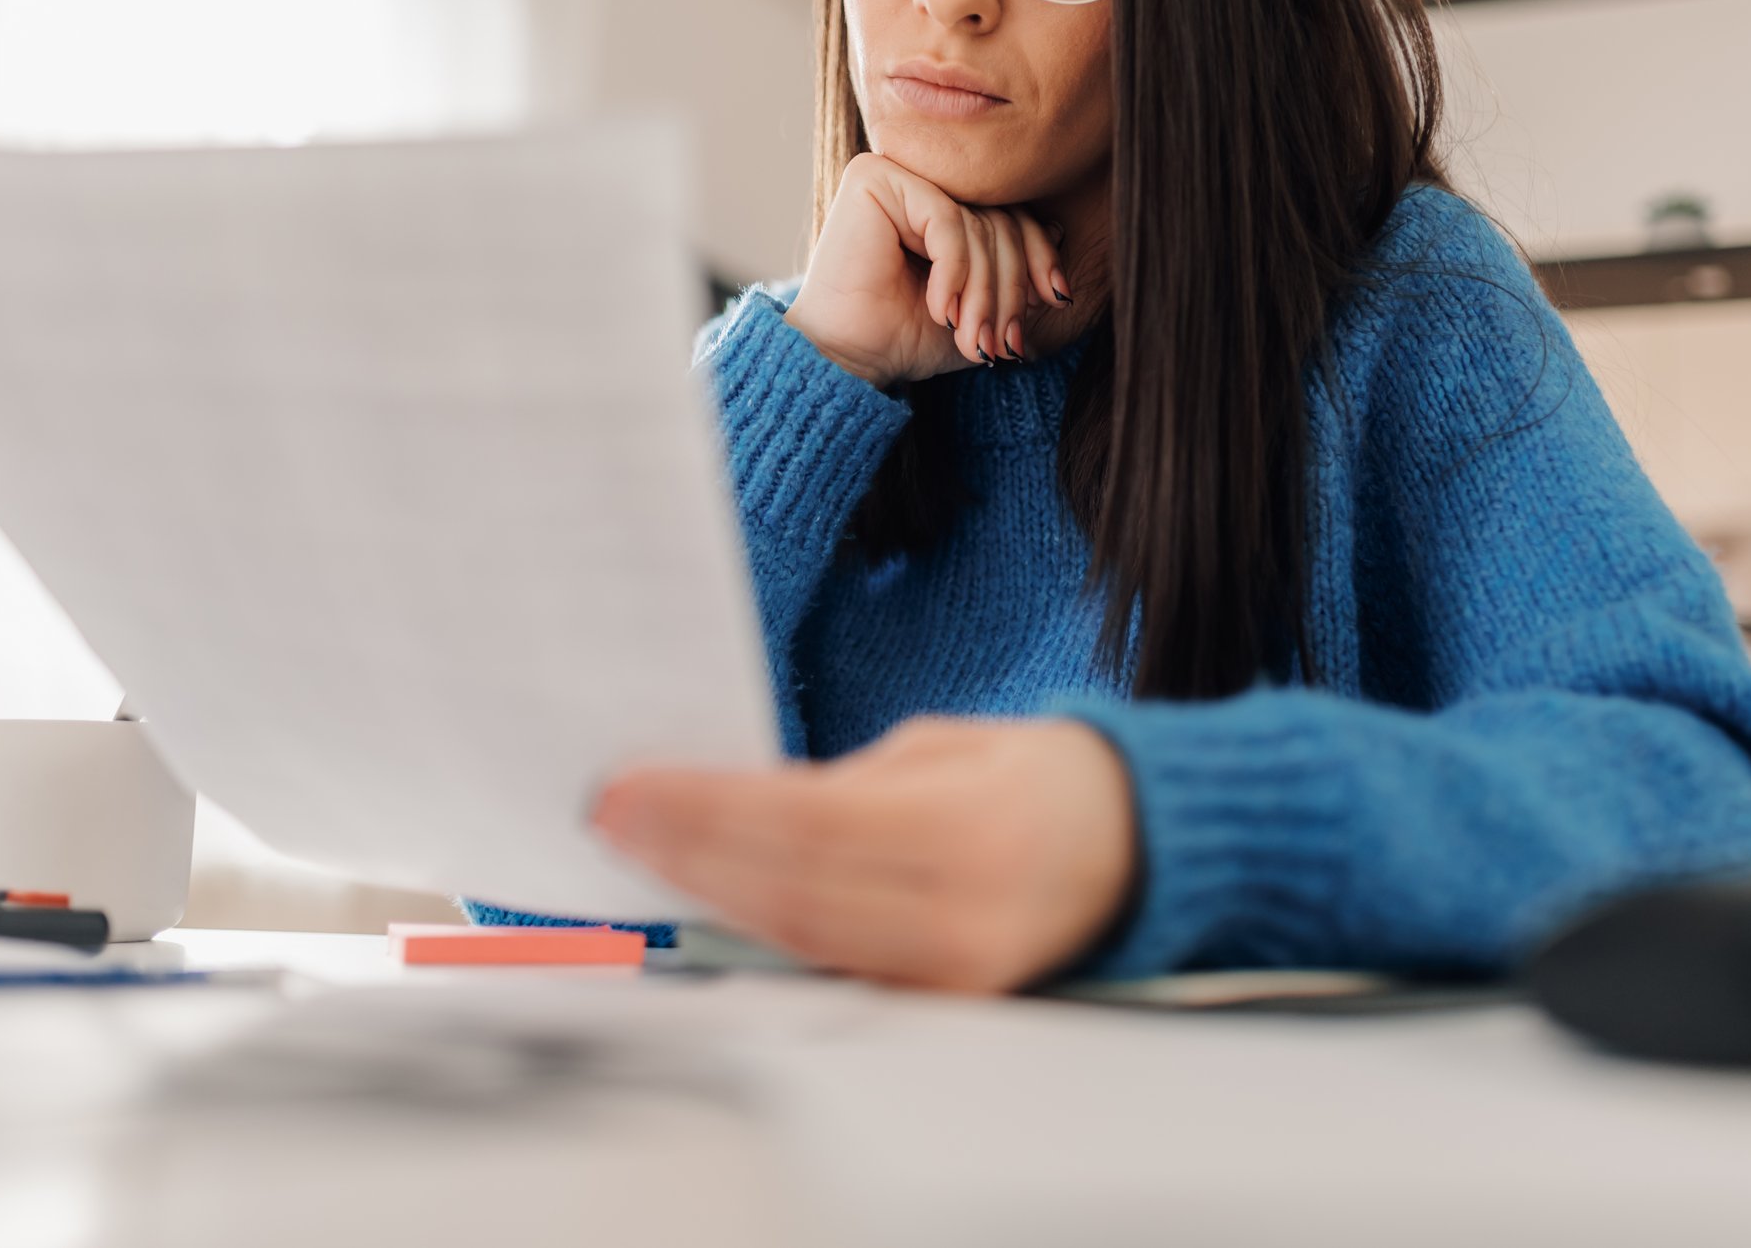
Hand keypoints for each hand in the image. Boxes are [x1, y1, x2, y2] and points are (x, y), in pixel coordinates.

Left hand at [592, 717, 1138, 993]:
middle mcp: (962, 913)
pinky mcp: (946, 1001)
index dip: (707, 809)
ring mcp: (955, 971)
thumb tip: (738, 804)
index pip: (806, 822)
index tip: (631, 788)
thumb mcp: (944, 749)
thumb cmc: (1042, 777)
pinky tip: (712, 899)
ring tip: (642, 852)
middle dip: (688, 852)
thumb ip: (846, 782)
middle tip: (613, 817)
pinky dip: (762, 933)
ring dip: (709, 895)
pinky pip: (833, 968)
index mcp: (969, 829)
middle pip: (790, 891)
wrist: (1138, 846)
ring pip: (801, 940)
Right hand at [783, 153, 1077, 387]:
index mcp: (942, 203)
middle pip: (999, 218)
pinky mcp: (875, 177)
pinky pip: (947, 220)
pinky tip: (939, 309)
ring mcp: (898, 173)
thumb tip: (1059, 231)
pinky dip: (954, 271)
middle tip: (1003, 342)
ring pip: (977, 224)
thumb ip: (1015, 273)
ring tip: (973, 338)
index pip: (1011, 214)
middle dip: (1011, 287)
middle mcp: (920, 179)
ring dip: (983, 292)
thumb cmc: (904, 336)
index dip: (1039, 256)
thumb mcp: (980, 306)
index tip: (1055, 301)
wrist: (848, 359)